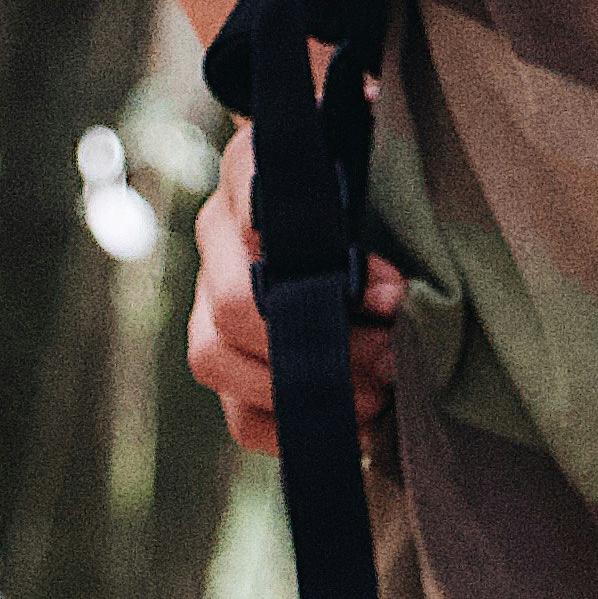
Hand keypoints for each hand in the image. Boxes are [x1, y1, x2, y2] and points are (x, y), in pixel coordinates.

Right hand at [186, 118, 405, 454]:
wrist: (341, 215)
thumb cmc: (358, 186)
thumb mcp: (363, 172)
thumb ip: (364, 198)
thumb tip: (385, 280)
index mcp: (247, 169)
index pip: (253, 200)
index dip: (313, 252)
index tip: (390, 292)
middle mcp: (215, 233)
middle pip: (231, 302)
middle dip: (318, 342)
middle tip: (391, 359)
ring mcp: (206, 299)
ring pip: (214, 358)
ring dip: (300, 389)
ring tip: (375, 398)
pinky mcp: (223, 360)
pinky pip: (237, 414)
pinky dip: (294, 429)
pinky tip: (353, 428)